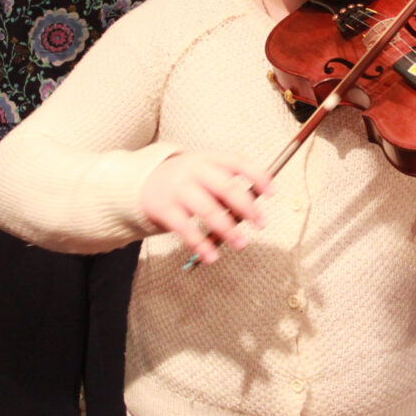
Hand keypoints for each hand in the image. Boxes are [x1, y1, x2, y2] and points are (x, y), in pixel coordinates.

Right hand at [137, 152, 272, 264]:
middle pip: (225, 187)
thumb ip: (227, 188)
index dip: (258, 176)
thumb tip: (253, 210)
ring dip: (228, 229)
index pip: (238, 163)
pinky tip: (211, 256)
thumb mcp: (205, 173)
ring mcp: (178, 190)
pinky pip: (186, 229)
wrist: (143, 183)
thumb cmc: (186, 181)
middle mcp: (194, 171)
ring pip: (208, 210)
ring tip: (241, 244)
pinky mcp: (165, 209)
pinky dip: (201, 245)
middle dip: (247, 207)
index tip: (272, 193)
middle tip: (260, 223)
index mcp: (208, 159)